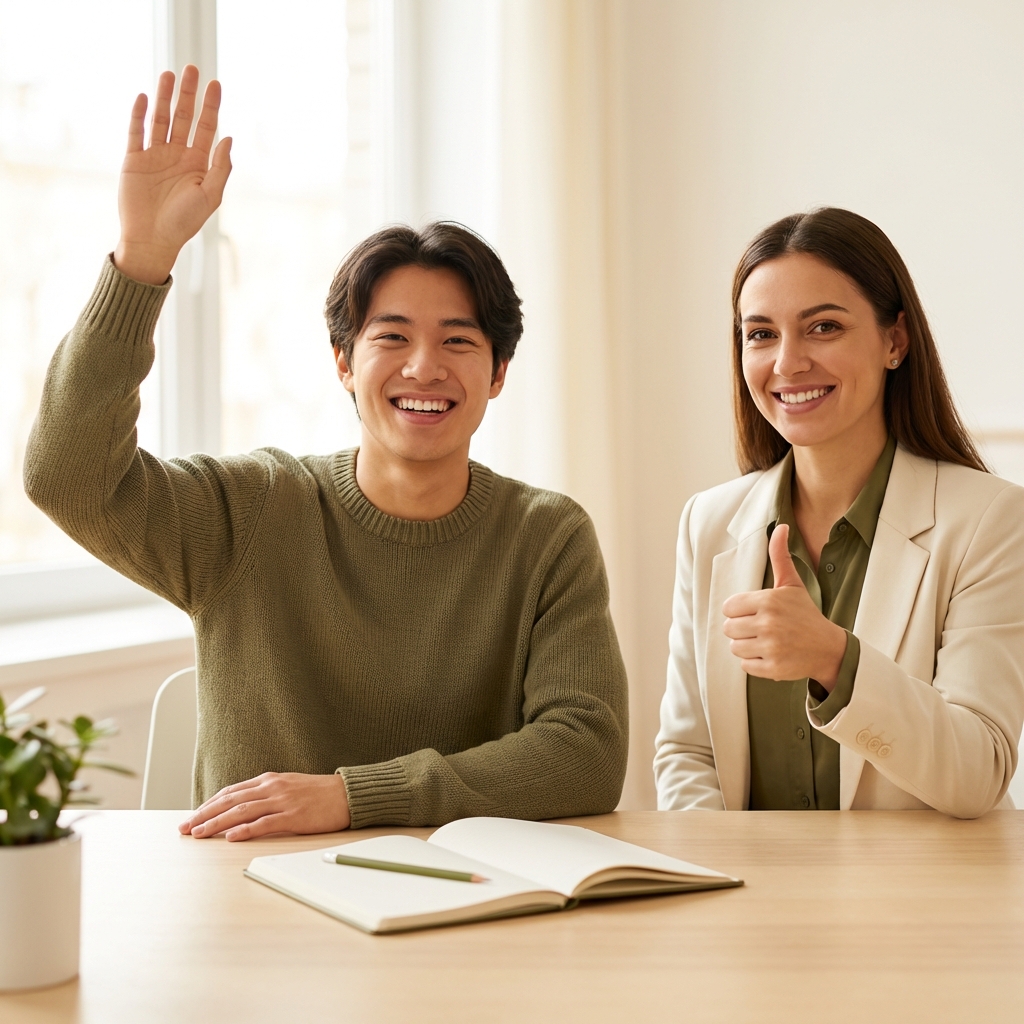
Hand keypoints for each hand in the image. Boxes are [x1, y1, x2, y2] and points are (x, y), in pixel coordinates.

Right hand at [114, 65, 231, 284]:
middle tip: (191, 68)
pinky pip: (136, 132)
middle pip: (184, 117)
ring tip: (168, 74)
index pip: (207, 128)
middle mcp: (177, 155)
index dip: (211, 106)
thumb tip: (228, 137)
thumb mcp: (210, 196)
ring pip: (160, 119)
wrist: (152, 239)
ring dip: (163, 97)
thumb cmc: (184, 222)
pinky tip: (143, 97)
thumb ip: (221, 167)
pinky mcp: (134, 159)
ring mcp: (155, 155)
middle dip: (188, 94)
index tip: (215, 83)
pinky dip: (138, 114)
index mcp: (198, 164)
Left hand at [179, 772, 350, 841]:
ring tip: (198, 834)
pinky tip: (231, 837)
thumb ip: (266, 795)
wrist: (347, 794)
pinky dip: (245, 830)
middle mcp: (272, 787)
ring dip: (216, 823)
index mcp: (269, 780)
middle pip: (229, 800)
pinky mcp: (294, 816)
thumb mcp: (288, 787)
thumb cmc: (319, 793)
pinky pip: (264, 823)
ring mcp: (282, 801)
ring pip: (241, 811)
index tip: (192, 817)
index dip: (208, 805)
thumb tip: (242, 808)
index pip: (230, 792)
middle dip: (203, 814)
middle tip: (184, 828)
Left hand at [722, 524, 847, 689]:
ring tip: (766, 641)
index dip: (739, 611)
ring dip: (747, 647)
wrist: (829, 648)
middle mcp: (769, 623)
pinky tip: (771, 655)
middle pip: (728, 628)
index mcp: (769, 601)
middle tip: (761, 629)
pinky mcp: (773, 668)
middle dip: (741, 629)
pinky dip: (755, 663)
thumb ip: (780, 556)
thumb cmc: (805, 614)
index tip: (755, 613)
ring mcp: (771, 647)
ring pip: (734, 647)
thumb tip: (780, 526)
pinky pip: (745, 665)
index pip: (728, 607)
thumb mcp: (792, 584)